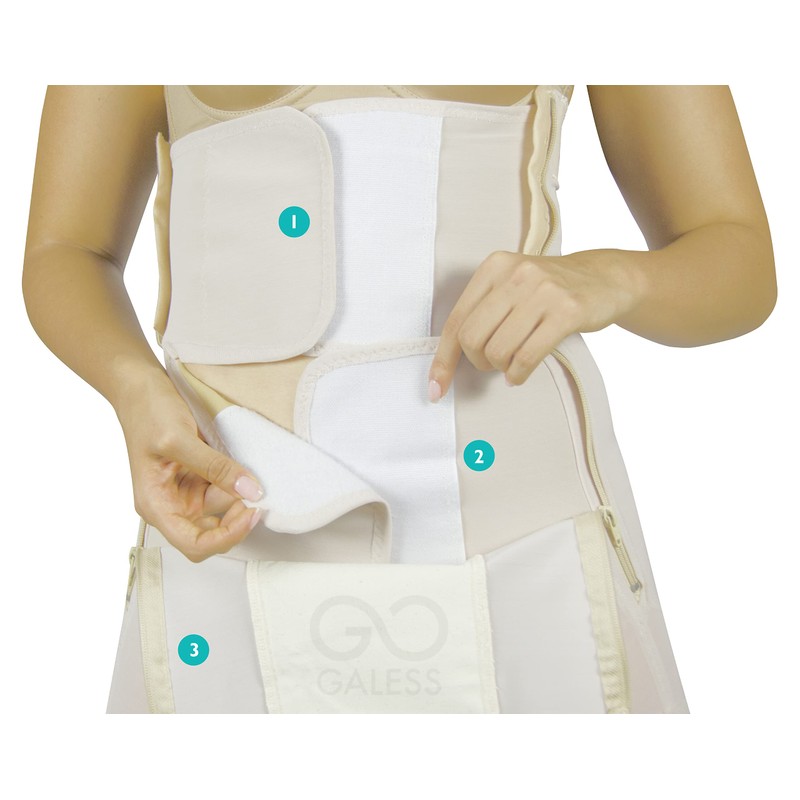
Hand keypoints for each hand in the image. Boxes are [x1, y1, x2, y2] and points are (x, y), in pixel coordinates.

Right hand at [115, 369, 264, 561]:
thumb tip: (250, 490)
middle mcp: (170, 505)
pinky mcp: (196, 478)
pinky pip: (223, 491)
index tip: (251, 513)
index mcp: (156, 505)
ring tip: (250, 473)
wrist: (140, 387)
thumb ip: (216, 467)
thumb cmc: (148, 412)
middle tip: (257, 493)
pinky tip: (243, 469)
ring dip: (239, 498)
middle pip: (210, 534)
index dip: (226, 537)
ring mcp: (184, 492)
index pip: (194, 545)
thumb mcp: (180, 439)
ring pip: (221, 512)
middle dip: (236, 519)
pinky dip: (237, 485)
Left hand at [427, 249, 640, 399]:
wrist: (604, 278)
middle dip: (478, 362)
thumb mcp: (511, 287)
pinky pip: (527, 356)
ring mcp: (543, 291)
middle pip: (472, 339)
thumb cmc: (548, 291)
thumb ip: (481, 313)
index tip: (436, 388)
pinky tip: (520, 374)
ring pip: (498, 350)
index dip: (442, 360)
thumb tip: (447, 361)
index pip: (456, 321)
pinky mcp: (567, 311)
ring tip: (512, 365)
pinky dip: (518, 374)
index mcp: (494, 267)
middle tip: (493, 363)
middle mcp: (515, 274)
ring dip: (501, 368)